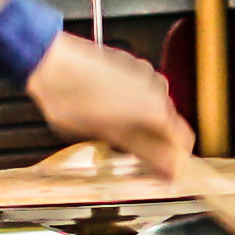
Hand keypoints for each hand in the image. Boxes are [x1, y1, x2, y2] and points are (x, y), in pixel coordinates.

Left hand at [26, 33, 188, 173]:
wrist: (50, 64)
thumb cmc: (73, 99)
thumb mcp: (110, 136)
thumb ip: (146, 152)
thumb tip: (168, 167)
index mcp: (158, 108)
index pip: (184, 140)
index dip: (175, 158)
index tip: (164, 170)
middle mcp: (157, 87)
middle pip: (168, 122)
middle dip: (154, 140)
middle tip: (131, 155)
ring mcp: (143, 73)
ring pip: (152, 106)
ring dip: (139, 121)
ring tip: (112, 132)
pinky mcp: (128, 64)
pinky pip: (138, 90)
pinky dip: (129, 103)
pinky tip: (105, 110)